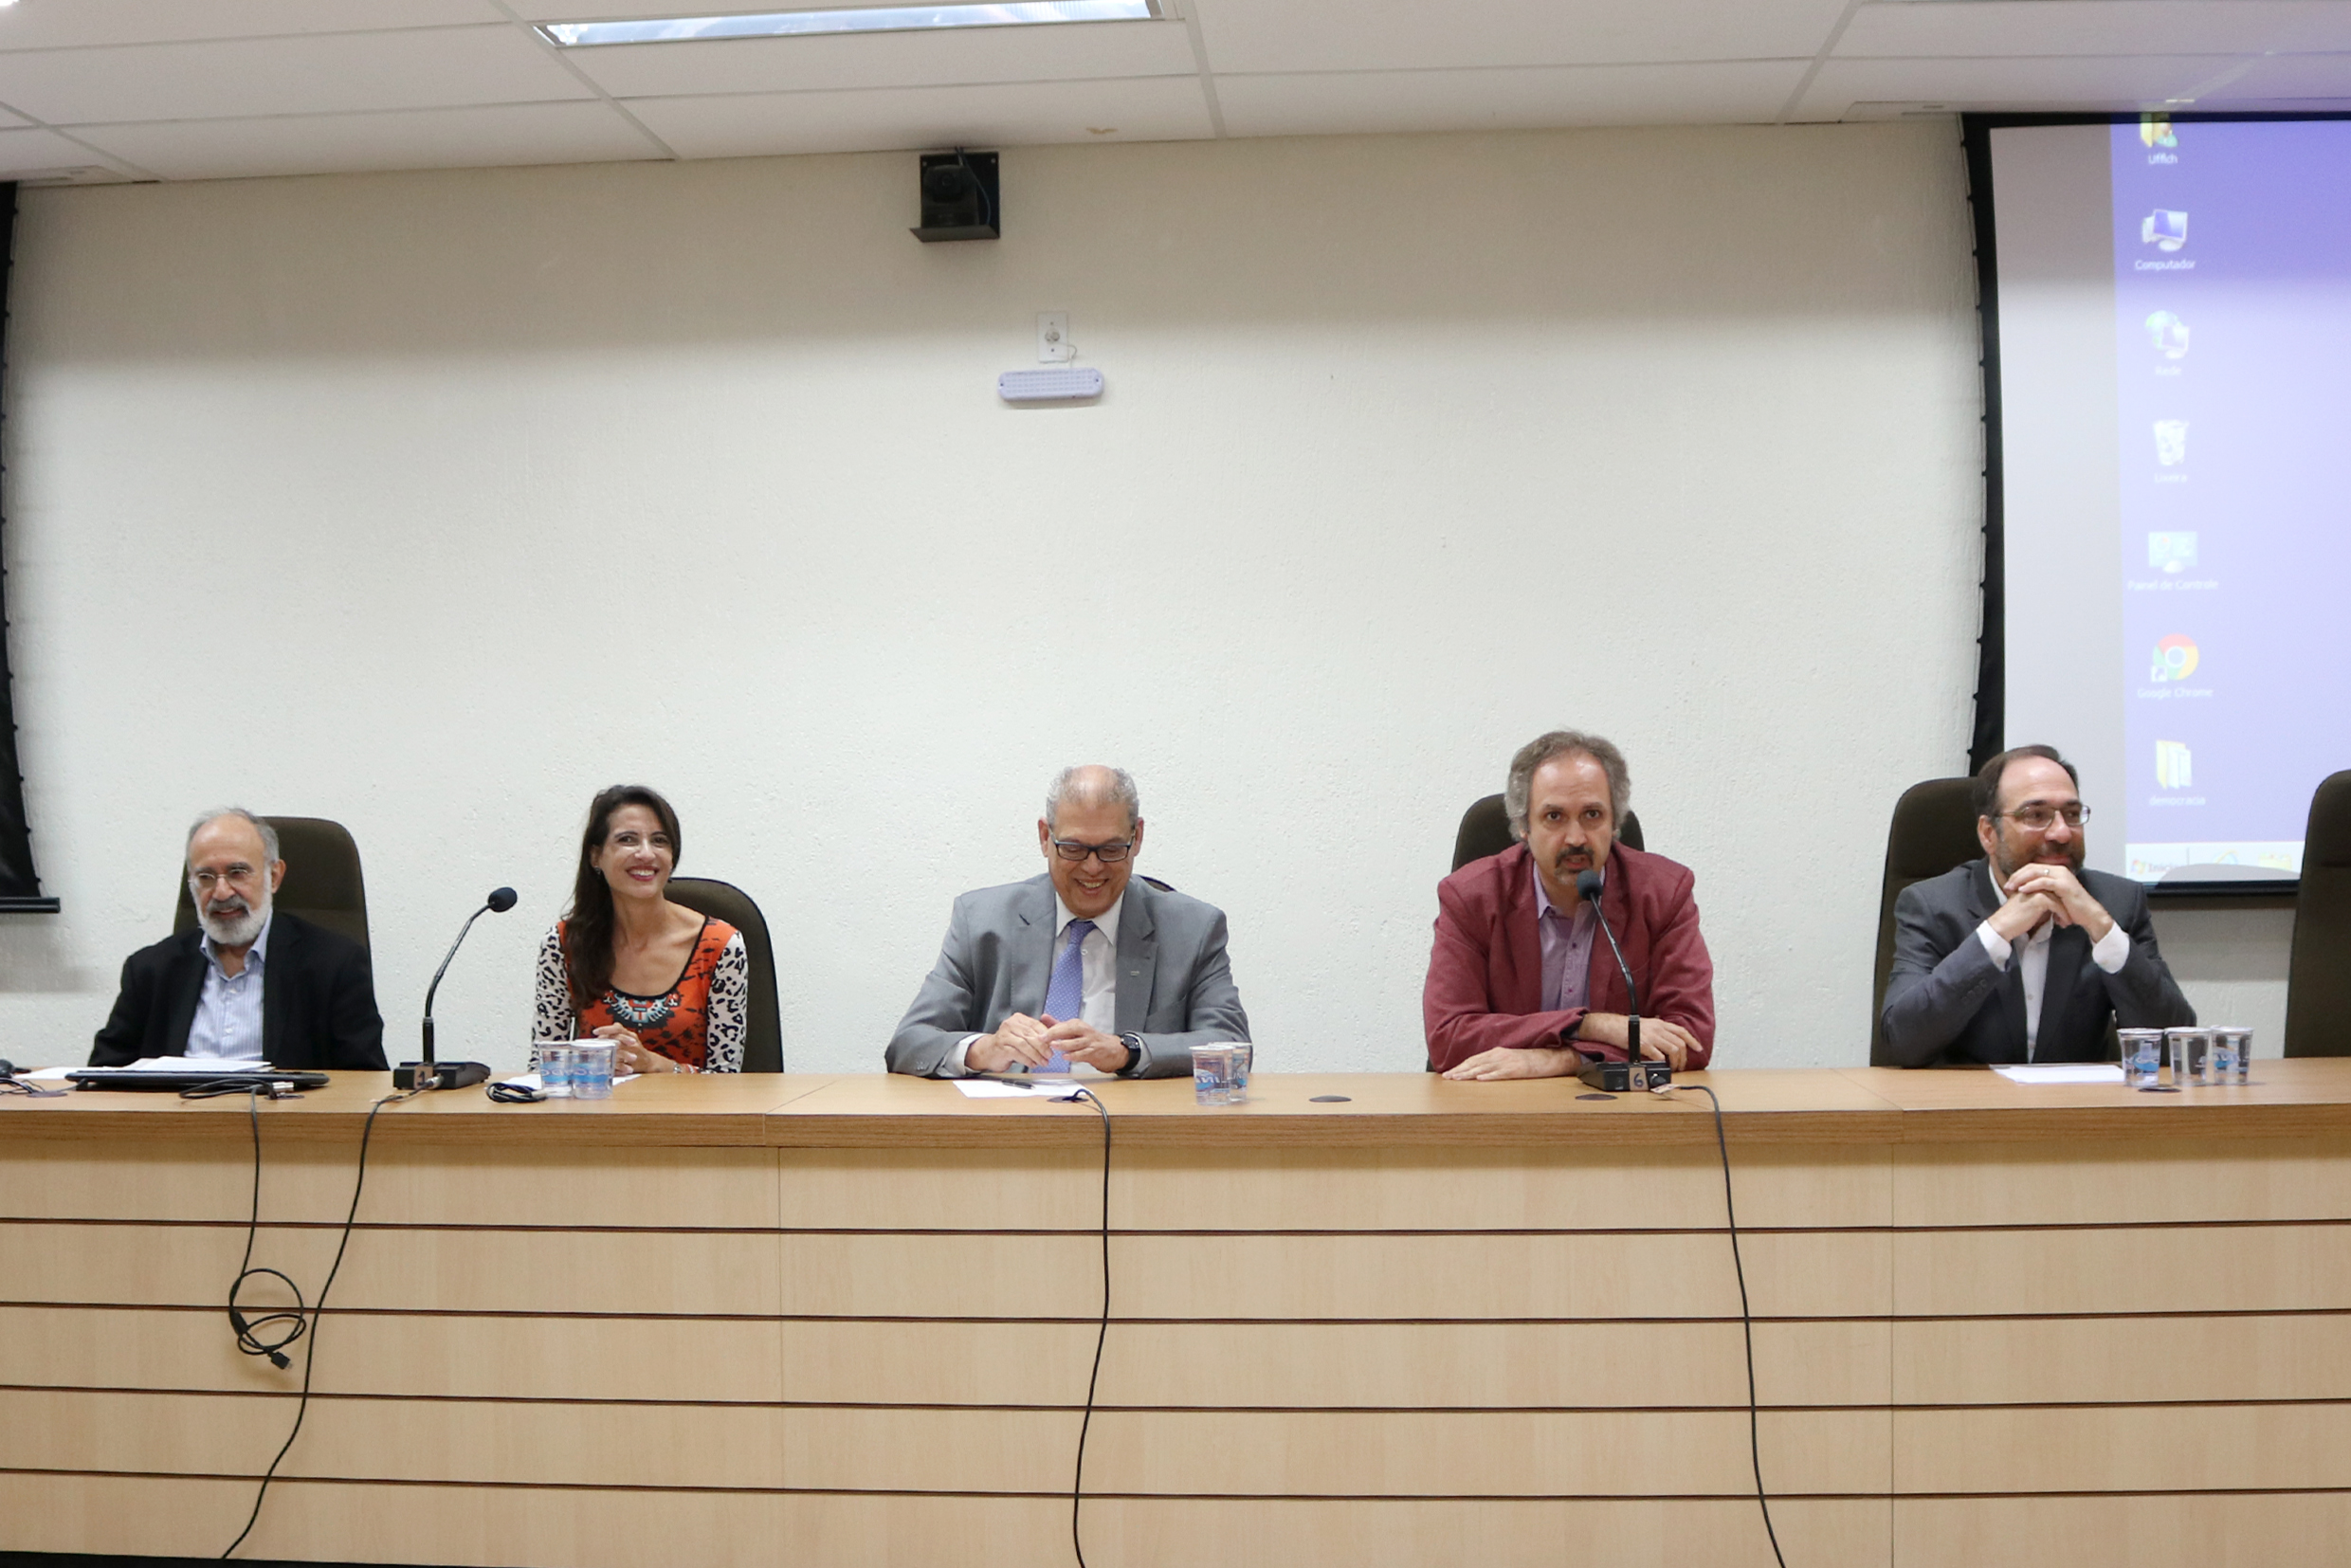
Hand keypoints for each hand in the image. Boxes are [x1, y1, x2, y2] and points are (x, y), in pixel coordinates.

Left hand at [593, 1023, 674, 1073]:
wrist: (649, 1062)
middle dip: (605, 1042)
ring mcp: (634, 1053)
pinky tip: (608, 1065)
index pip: (618, 1028)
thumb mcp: (629, 1038)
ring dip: (608, 1053)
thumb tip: (606, 1030)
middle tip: (595, 1045)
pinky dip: (614, 1065)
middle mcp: (633, 1042)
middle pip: (617, 1039)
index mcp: (630, 1035)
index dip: (606, 1029)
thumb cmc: (636, 1049)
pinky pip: (622, 1065)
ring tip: (600, 1055)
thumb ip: (619, 1033)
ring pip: (619, 1052)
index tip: (595, 1032)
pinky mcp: (634, 1064)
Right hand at [966, 1013, 1053, 1071]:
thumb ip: (1036, 1034)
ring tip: (1043, 1062)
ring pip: (1024, 1045)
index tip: (1053, 1044)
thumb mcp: (1022, 1035)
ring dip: (1036, 1055)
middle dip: (1042, 1046)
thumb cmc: (1008, 1044)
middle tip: (1049, 1055)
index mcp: (1018, 1019)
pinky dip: (1027, 1060)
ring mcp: (1004, 1036)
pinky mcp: (1001, 1047)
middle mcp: (1010, 1025)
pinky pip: (1017, 1054)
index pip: (1035, 1025)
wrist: (988, 1052)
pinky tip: (1032, 1064)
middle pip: (1030, 1035)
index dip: (1046, 1035)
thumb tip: (1053, 1038)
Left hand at [1041, 1016, 1129, 1073]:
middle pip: (1069, 1029)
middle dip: (1055, 1034)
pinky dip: (1074, 1055)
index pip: (1062, 1025)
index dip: (1049, 1029)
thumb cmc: (1091, 1040)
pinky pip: (1083, 1053)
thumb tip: (1043, 1017)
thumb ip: (1058, 1025)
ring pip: (1076, 1042)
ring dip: (1063, 1044)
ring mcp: (1090, 1042)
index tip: (1039, 1034)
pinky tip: (1066, 1056)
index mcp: (1078, 1025)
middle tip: (1042, 1038)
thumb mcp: (1075, 1030)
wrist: (1112, 1049)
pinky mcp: (1094, 1052)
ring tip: (1053, 1046)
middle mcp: (1084, 1031)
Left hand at [1444, 1045, 1579, 1080]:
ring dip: (1469, 1074)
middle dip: (1459, 1070)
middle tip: (1446, 1078)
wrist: (1549, 1057)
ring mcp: (1508, 1062)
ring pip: (1484, 1068)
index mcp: (1496, 1053)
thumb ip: (1494, 1064)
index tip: (1449, 1074)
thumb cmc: (1528, 1061)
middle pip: (1475, 1063)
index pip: (1474, 1060)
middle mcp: (1499, 1055)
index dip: (1460, 1066)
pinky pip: (1501, 1073)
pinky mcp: (1517, 1069)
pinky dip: (1490, 1076)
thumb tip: (1479, 1073)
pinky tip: (1480, 1079)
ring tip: (1457, 1079)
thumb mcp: (1508, 1060)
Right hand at [1576, 1012, 1699, 1071]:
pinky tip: (1661, 1066)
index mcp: (1660, 1023)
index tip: (1698, 1049)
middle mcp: (1658, 1028)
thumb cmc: (1625, 1027)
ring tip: (1672, 1069)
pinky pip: (1659, 1056)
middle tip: (1681, 1066)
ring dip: (1676, 1062)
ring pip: (1674, 1050)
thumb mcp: (1646, 1024)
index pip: (1681, 1031)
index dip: (1692, 1040)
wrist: (1610, 1026)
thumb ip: (1658, 1030)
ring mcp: (1651, 1036)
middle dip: (1684, 1058)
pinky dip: (1663, 1063)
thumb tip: (1667, 1041)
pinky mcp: (1644, 1045)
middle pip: (1680, 1044)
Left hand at [2001, 862, 2113, 941]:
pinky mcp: (2064, 884)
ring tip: (2010, 888)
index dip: (2018, 874)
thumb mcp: (2054, 895)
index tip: (2008, 884)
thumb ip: (2043, 889)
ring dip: (2021, 880)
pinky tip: (2022, 890)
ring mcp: (2062, 876)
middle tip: (2006, 885)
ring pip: (2036, 872)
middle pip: (2032, 867)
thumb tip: (2026, 889)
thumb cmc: (2071, 907)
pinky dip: (2031, 885)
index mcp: (2056, 870)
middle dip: (2017, 876)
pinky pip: (2044, 882)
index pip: (2032, 867)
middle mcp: (2059, 870)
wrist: (2088, 915)